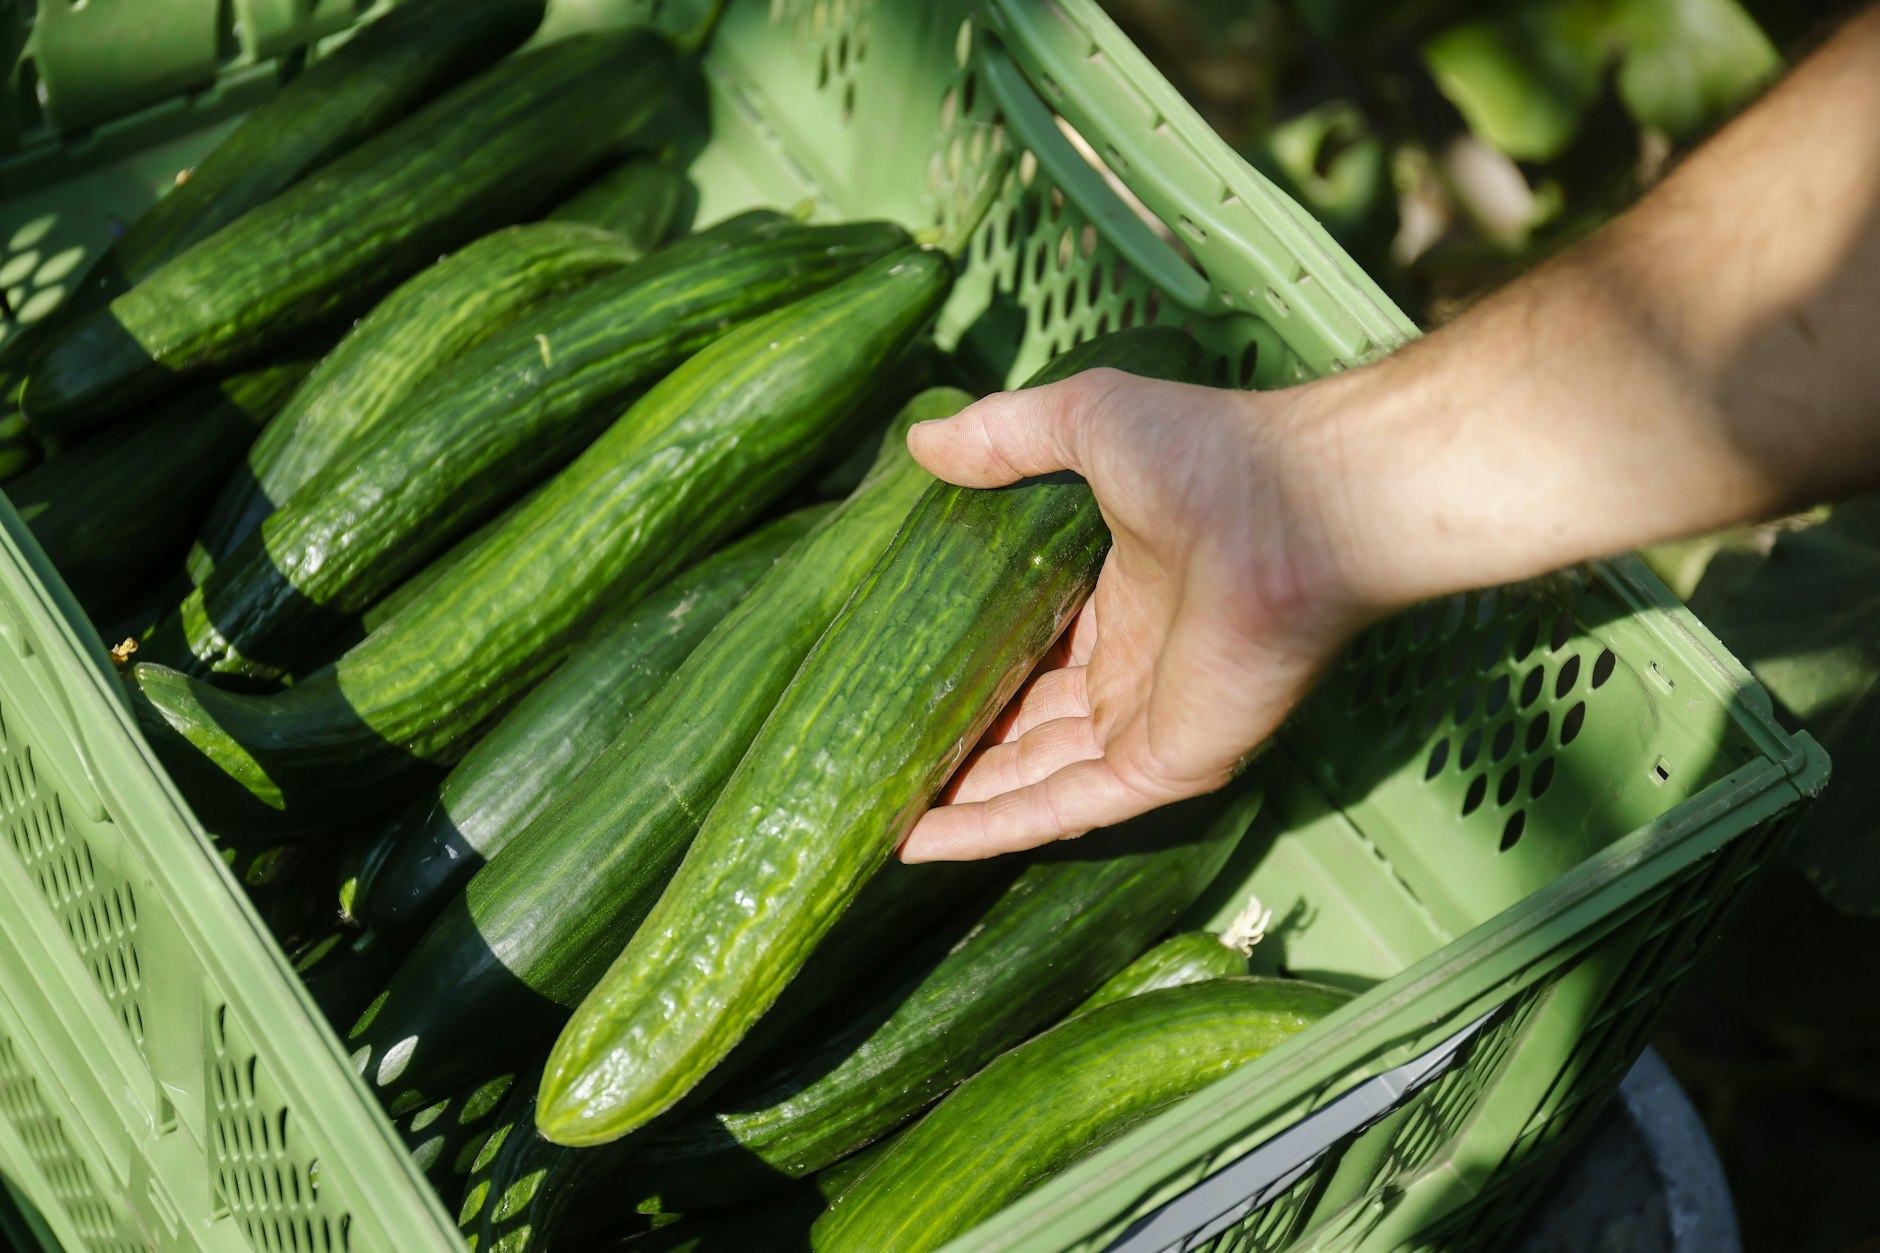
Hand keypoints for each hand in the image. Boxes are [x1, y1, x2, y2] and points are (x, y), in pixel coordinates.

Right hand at [898, 366, 1378, 860]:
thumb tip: (920, 445)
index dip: (968, 667)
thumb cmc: (1209, 458)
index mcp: (1122, 600)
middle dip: (955, 742)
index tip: (897, 676)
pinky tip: (919, 841)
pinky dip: (991, 828)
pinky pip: (1061, 808)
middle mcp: (1133, 672)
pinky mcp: (1160, 767)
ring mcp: (1147, 725)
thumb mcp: (1087, 422)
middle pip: (1025, 724)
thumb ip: (1006, 435)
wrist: (1292, 507)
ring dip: (958, 798)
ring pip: (1032, 777)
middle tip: (872, 752)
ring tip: (875, 808)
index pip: (1032, 651)